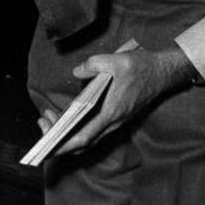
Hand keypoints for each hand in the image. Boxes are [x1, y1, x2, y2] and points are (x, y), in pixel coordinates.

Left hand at [53, 45, 197, 154]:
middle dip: (58, 138)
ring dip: (66, 132)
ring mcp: (115, 121)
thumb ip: (92, 65)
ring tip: (49, 116)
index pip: (83, 138)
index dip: (63, 144)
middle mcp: (112, 122)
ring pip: (87, 136)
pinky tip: (66, 114)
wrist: (163, 72)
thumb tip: (76, 73)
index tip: (46, 140)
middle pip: (82, 142)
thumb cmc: (140, 67)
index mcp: (111, 113)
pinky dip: (77, 126)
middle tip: (42, 122)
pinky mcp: (116, 117)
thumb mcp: (114, 60)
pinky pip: (93, 129)